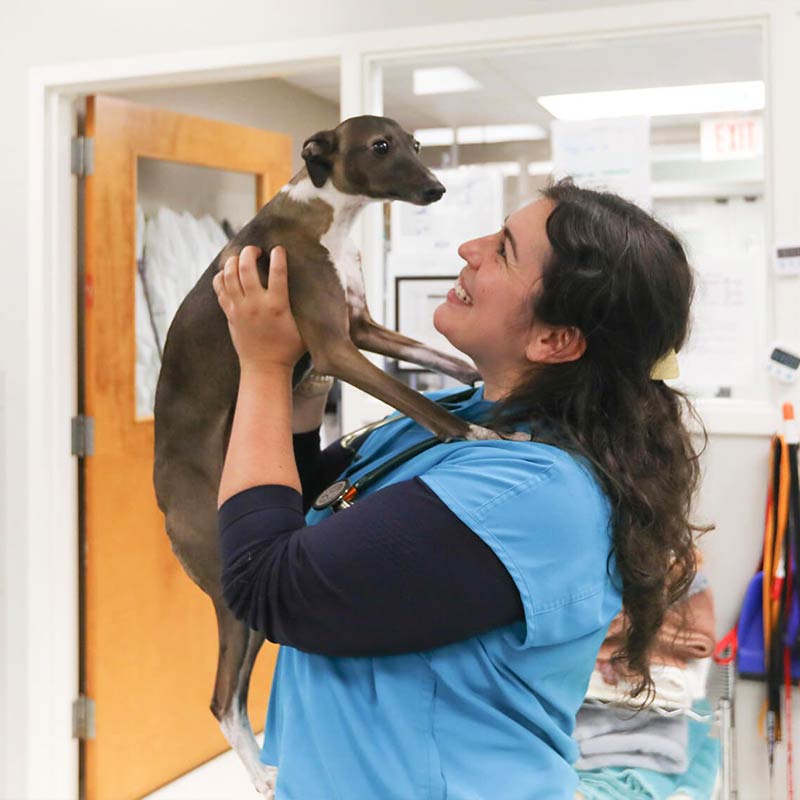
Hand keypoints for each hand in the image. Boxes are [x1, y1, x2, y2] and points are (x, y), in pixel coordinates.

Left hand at [213, 245, 305, 371]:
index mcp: (277, 306)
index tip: (279, 249)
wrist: (265, 368)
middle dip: (249, 252)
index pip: (278, 272)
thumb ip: (310, 312)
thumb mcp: (306, 330)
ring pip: (229, 274)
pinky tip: (229, 273)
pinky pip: (219, 287)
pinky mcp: (229, 314)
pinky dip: (221, 276)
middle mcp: (255, 304)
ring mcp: (239, 308)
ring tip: (241, 258)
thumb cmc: (289, 350)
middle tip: (256, 251)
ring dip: (234, 261)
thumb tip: (326, 295)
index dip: (279, 255)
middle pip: (245, 267)